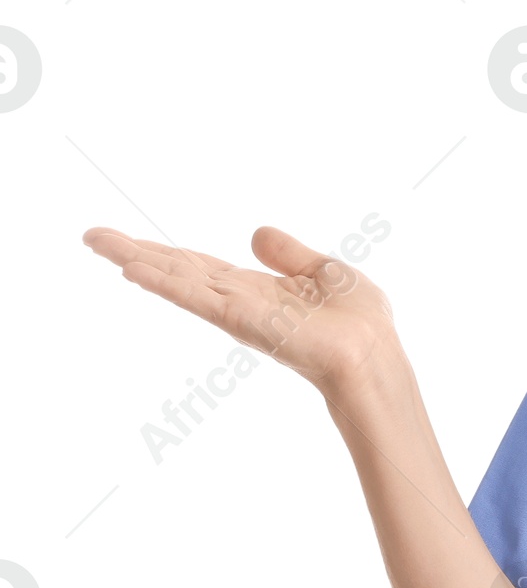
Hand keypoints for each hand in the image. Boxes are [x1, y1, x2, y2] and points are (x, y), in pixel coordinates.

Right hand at [83, 225, 397, 395]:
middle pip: (178, 272)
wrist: (375, 354)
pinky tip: (134, 269)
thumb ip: (290, 255)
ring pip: (178, 281)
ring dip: (138, 261)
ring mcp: (237, 312)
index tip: (125, 240)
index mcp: (256, 290)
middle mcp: (238, 302)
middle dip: (135, 253)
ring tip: (97, 243)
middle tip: (91, 236)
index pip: (200, 268)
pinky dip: (166, 283)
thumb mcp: (326, 272)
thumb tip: (256, 233)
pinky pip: (197, 297)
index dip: (165, 254)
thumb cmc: (360, 323)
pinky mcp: (242, 320)